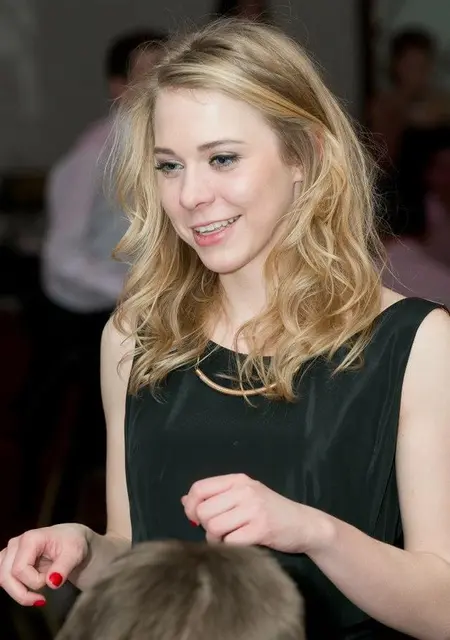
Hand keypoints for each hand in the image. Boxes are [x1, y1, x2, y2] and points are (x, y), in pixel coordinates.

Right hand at [0, 523, 89, 606]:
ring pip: (1, 579)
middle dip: (23, 592)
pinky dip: (14, 589)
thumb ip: (64, 567)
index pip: (20, 569)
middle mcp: (15, 544)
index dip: (34, 581)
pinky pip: (3, 578)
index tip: (52, 580)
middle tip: (42, 597)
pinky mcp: (9, 561)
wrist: (71, 541)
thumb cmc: (73, 543)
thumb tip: (52, 583)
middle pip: (5, 576)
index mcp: (30, 538)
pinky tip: (28, 593)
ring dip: (17, 593)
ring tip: (35, 597)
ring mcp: (10, 552)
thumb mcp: (75, 553)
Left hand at [182, 473, 329, 553]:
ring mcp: (254, 509)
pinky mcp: (261, 529)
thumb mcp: (244, 496)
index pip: (199, 488)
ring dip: (217, 539)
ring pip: (214, 527)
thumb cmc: (270, 512)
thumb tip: (185, 500)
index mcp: (238, 480)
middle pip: (204, 511)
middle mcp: (245, 490)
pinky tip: (239, 545)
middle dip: (206, 526)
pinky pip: (230, 542)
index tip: (196, 518)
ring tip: (229, 538)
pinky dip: (230, 548)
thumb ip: (216, 496)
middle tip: (219, 532)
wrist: (304, 524)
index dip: (191, 506)